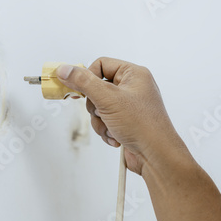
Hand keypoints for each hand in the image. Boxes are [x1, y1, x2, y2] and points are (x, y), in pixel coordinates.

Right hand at [56, 57, 189, 174]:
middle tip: (103, 113)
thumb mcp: (108, 99)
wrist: (155, 155)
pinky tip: (117, 136)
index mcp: (133, 74)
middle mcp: (132, 88)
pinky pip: (104, 121)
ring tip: (112, 128)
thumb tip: (65, 69)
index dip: (88, 77)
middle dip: (95, 106)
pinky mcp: (125, 122)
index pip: (101, 64)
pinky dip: (106, 130)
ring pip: (98, 107)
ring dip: (100, 121)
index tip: (80, 90)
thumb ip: (84, 82)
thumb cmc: (143, 125)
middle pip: (96, 88)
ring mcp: (129, 106)